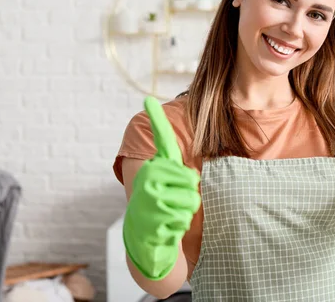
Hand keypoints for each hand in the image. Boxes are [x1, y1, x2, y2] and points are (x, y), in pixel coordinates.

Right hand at [122, 96, 200, 279]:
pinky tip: (166, 226)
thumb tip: (186, 160)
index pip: (161, 140)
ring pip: (191, 200)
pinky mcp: (153, 216)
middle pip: (192, 179)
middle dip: (190, 195)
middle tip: (174, 201)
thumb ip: (176, 169)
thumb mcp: (168, 184)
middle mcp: (148, 175)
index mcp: (154, 165)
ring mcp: (149, 196)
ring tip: (171, 213)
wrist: (143, 237)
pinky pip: (184, 218)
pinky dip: (180, 226)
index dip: (156, 118)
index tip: (148, 98)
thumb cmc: (162, 205)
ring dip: (187, 212)